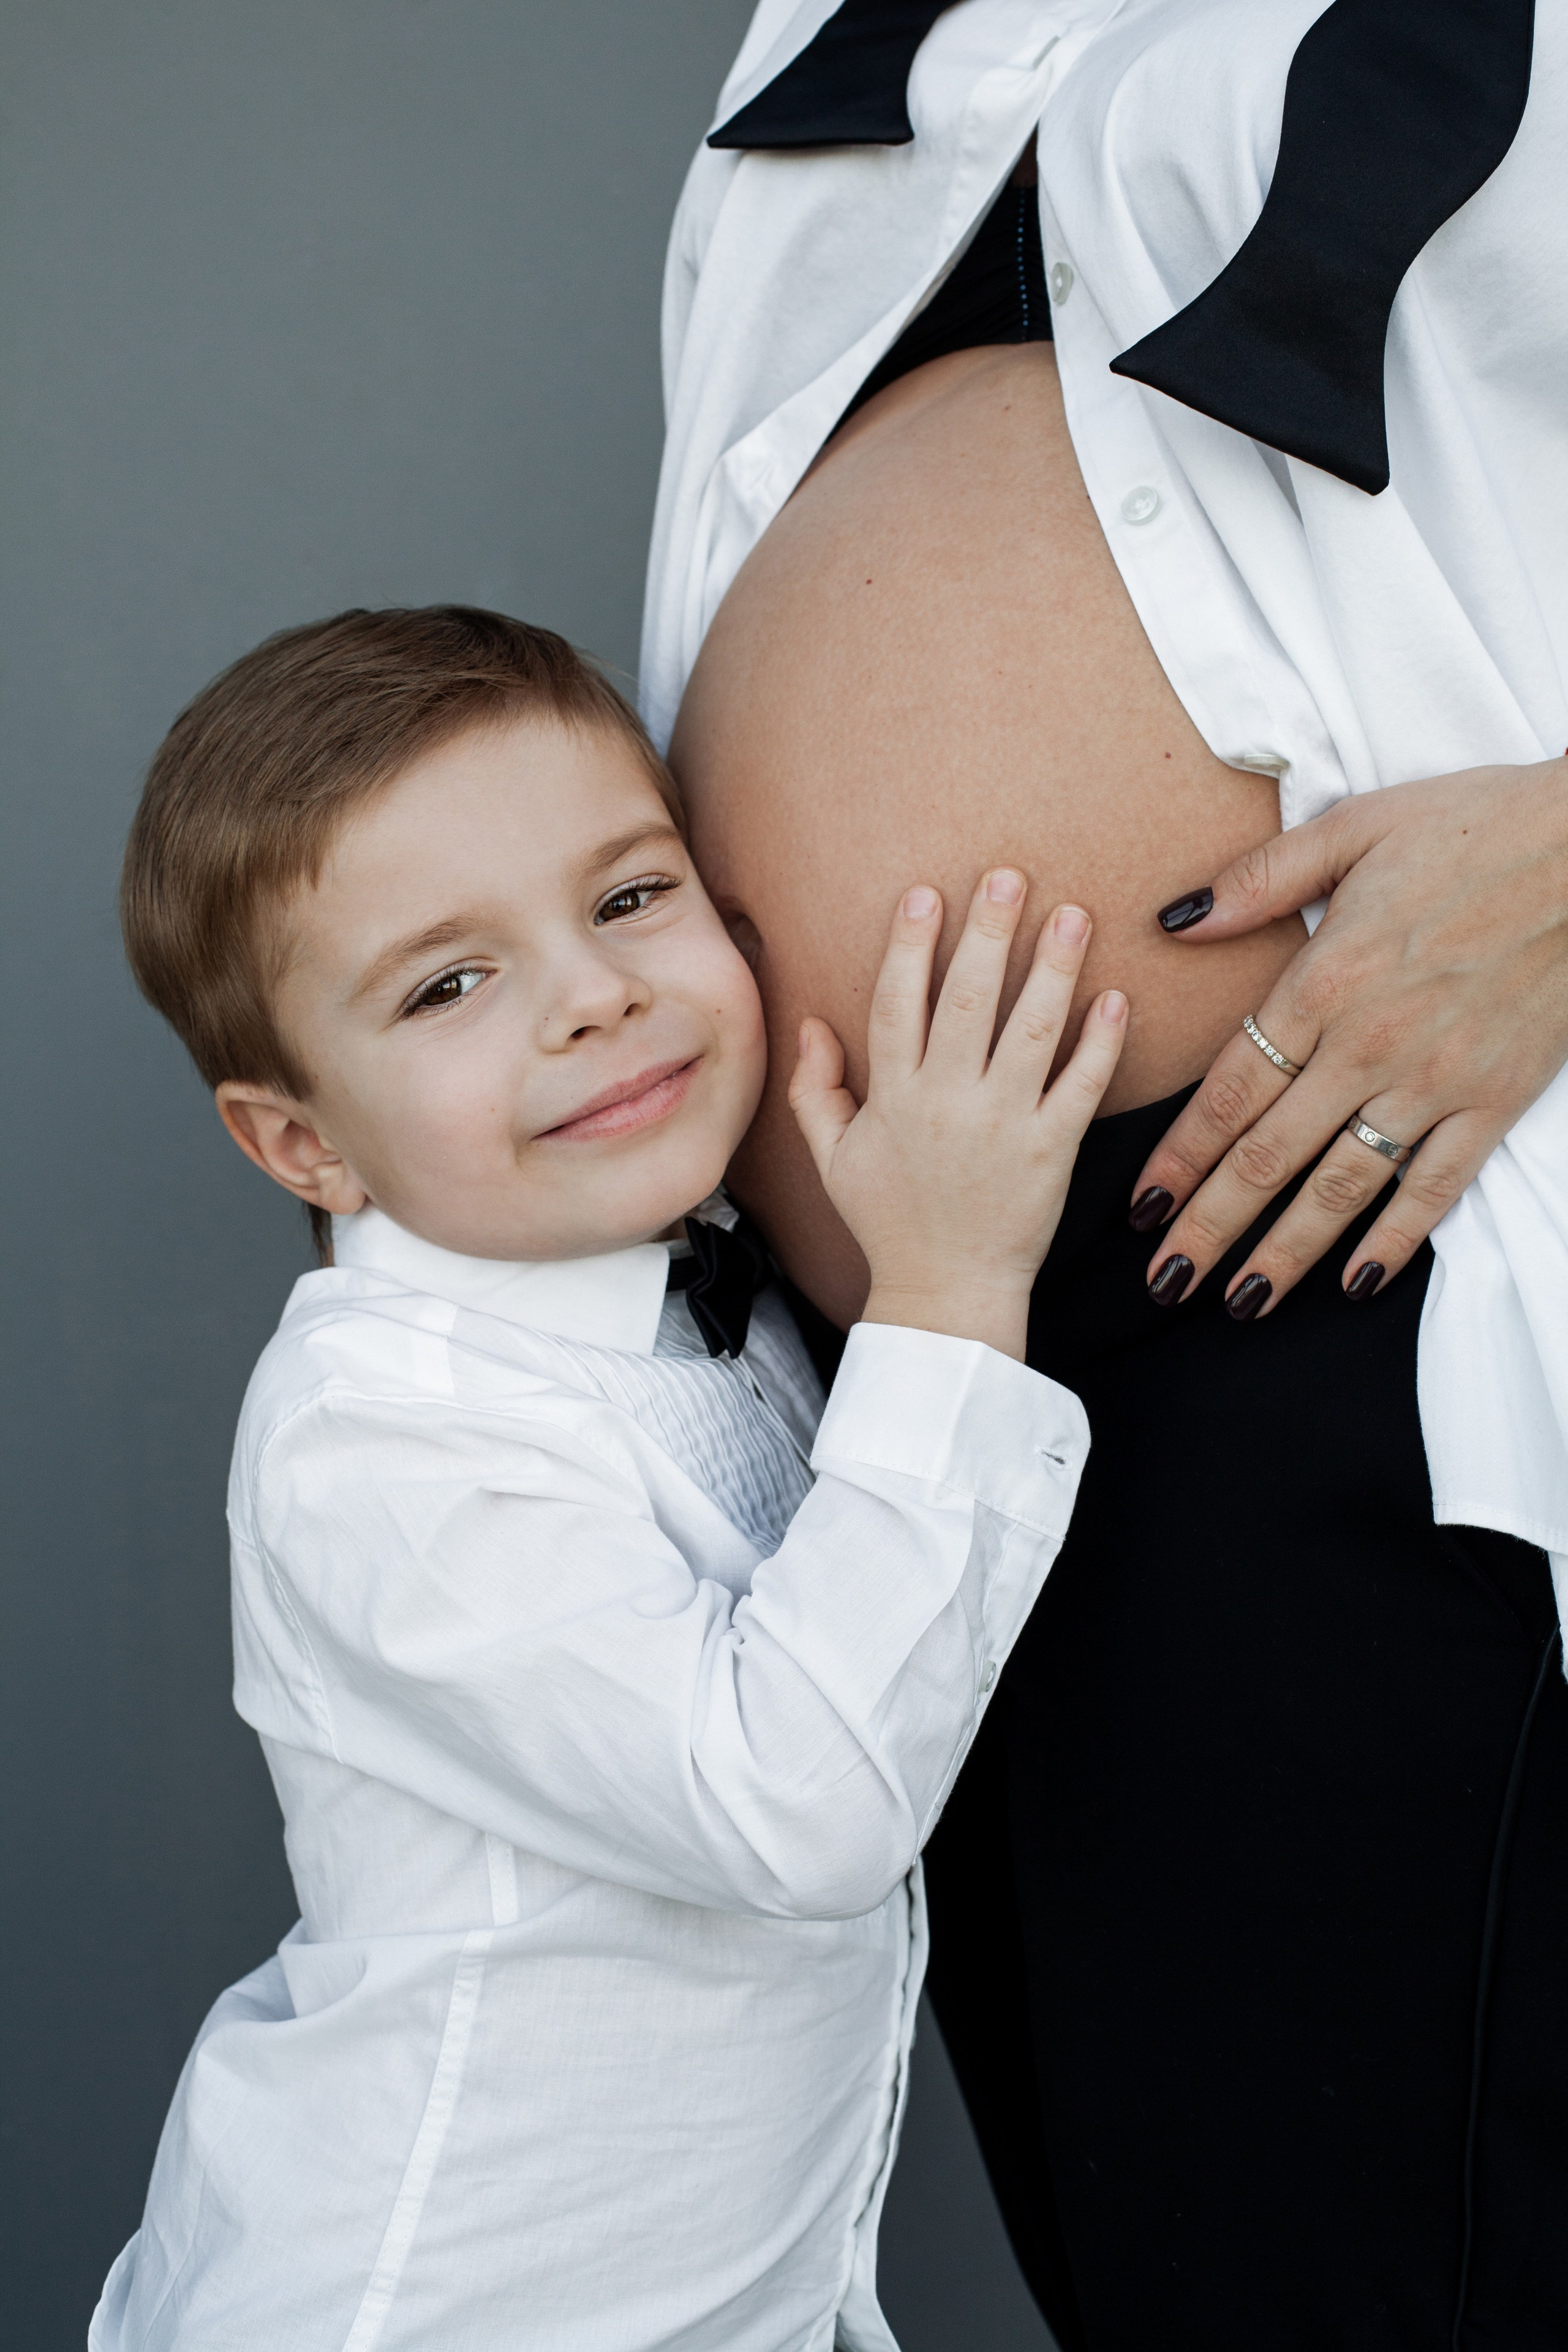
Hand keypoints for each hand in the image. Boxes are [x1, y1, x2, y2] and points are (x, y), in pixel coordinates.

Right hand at [789, 869, 1127, 1358]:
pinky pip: (1079, 1088)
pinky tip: (1116, 997)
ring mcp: (1003, 1126)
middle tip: (1009, 876)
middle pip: (968, 1001)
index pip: (897, 1005)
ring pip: (1030, 1032)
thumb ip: (814, 1090)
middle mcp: (946, 1104)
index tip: (926, 893)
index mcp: (893, 1099)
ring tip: (1073, 913)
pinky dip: (1100, 1043)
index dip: (910, 946)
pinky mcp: (1051, 1151)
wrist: (944, 1294)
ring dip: (1053, 969)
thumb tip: (810, 1023)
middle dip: (988, 933)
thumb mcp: (834, 1158)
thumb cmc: (889, 1223)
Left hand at [1130, 760, 1567, 1316]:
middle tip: (1164, 1281)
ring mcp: (1435, 1080)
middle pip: (1268, 1157)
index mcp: (1322, 983)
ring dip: (1286, 1252)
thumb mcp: (1350, 830)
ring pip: (1342, 1187)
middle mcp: (1368, 1046)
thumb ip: (1255, 882)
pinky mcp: (1496, 1099)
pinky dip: (1397, 1237)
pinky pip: (1436, 1185)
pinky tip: (1358, 1282)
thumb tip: (1172, 920)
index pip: (1229, 1093)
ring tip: (1240, 1302)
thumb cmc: (1471, 826)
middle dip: (1209, 1227)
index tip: (1139, 1206)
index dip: (1179, 1158)